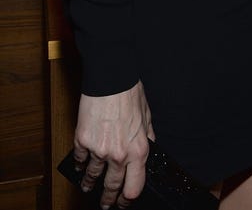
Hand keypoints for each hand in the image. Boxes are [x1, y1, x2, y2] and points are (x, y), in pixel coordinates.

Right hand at [73, 80, 154, 208]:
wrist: (111, 78)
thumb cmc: (130, 94)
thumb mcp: (147, 117)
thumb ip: (148, 137)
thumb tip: (149, 148)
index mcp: (138, 150)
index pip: (134, 188)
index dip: (128, 198)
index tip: (125, 201)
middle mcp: (119, 154)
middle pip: (112, 187)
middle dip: (108, 200)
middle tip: (105, 204)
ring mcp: (99, 150)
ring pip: (92, 176)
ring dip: (89, 184)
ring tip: (87, 187)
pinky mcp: (83, 141)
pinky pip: (79, 159)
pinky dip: (79, 165)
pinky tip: (79, 168)